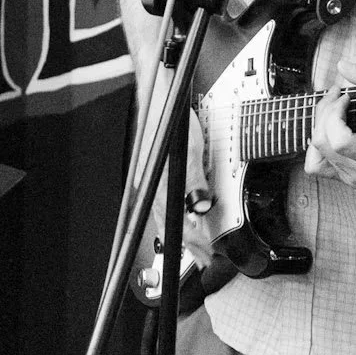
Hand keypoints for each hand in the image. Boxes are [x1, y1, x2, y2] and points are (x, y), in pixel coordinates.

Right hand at [140, 65, 215, 270]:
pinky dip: (172, 216)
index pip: (179, 223)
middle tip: (204, 258)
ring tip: (194, 245)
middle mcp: (151, 185)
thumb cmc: (169, 117)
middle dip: (188, 244)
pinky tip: (179, 217)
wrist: (156, 96)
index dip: (195, 241)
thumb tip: (200, 207)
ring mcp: (149, 179)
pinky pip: (161, 203)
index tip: (207, 253)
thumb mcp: (190, 149)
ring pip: (164, 215)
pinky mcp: (150, 172)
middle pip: (169, 224)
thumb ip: (195, 180)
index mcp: (160, 183)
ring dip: (180, 232)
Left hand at [303, 58, 355, 188]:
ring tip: (332, 110)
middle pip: (321, 142)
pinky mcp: (348, 179)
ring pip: (314, 154)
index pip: (338, 141)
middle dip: (325, 111)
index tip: (346, 95)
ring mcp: (355, 178)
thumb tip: (341, 65)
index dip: (334, 114)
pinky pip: (317, 165)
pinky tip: (331, 127)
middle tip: (338, 94)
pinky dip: (318, 145)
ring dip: (320, 126)